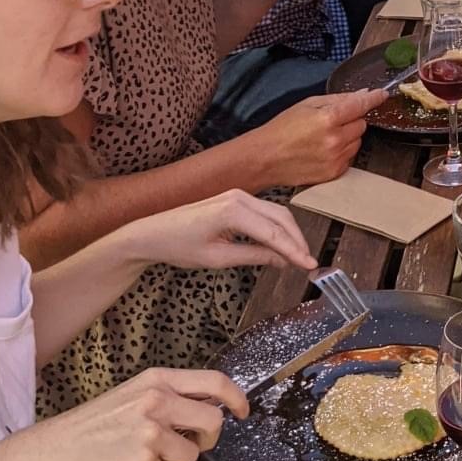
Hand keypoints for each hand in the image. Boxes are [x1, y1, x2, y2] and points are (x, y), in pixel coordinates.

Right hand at [0, 366, 248, 460]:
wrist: (49, 453)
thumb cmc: (90, 426)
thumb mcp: (132, 395)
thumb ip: (168, 396)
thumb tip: (207, 407)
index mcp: (156, 380)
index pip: (214, 381)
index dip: (236, 397)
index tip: (243, 410)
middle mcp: (156, 401)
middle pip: (213, 420)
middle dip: (209, 438)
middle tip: (192, 444)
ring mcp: (149, 432)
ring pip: (192, 454)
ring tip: (143, 454)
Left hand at [121, 188, 318, 274]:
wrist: (152, 233)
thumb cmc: (178, 246)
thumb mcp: (217, 258)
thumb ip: (253, 256)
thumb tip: (282, 261)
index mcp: (234, 210)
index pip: (274, 233)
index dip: (294, 250)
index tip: (310, 265)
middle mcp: (240, 196)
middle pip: (281, 217)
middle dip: (297, 240)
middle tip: (307, 263)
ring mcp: (238, 195)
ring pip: (275, 213)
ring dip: (288, 234)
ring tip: (298, 257)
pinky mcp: (235, 199)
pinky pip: (264, 212)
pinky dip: (276, 228)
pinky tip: (280, 245)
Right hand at [252, 87, 387, 186]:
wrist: (266, 158)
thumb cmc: (283, 129)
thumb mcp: (308, 104)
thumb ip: (338, 99)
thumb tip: (362, 95)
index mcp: (328, 118)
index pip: (360, 106)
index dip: (373, 99)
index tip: (382, 95)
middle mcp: (335, 140)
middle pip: (361, 124)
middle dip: (352, 120)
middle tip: (333, 120)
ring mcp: (336, 158)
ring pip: (358, 141)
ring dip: (348, 136)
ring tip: (325, 137)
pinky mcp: (334, 173)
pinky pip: (350, 156)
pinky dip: (343, 151)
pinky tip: (324, 150)